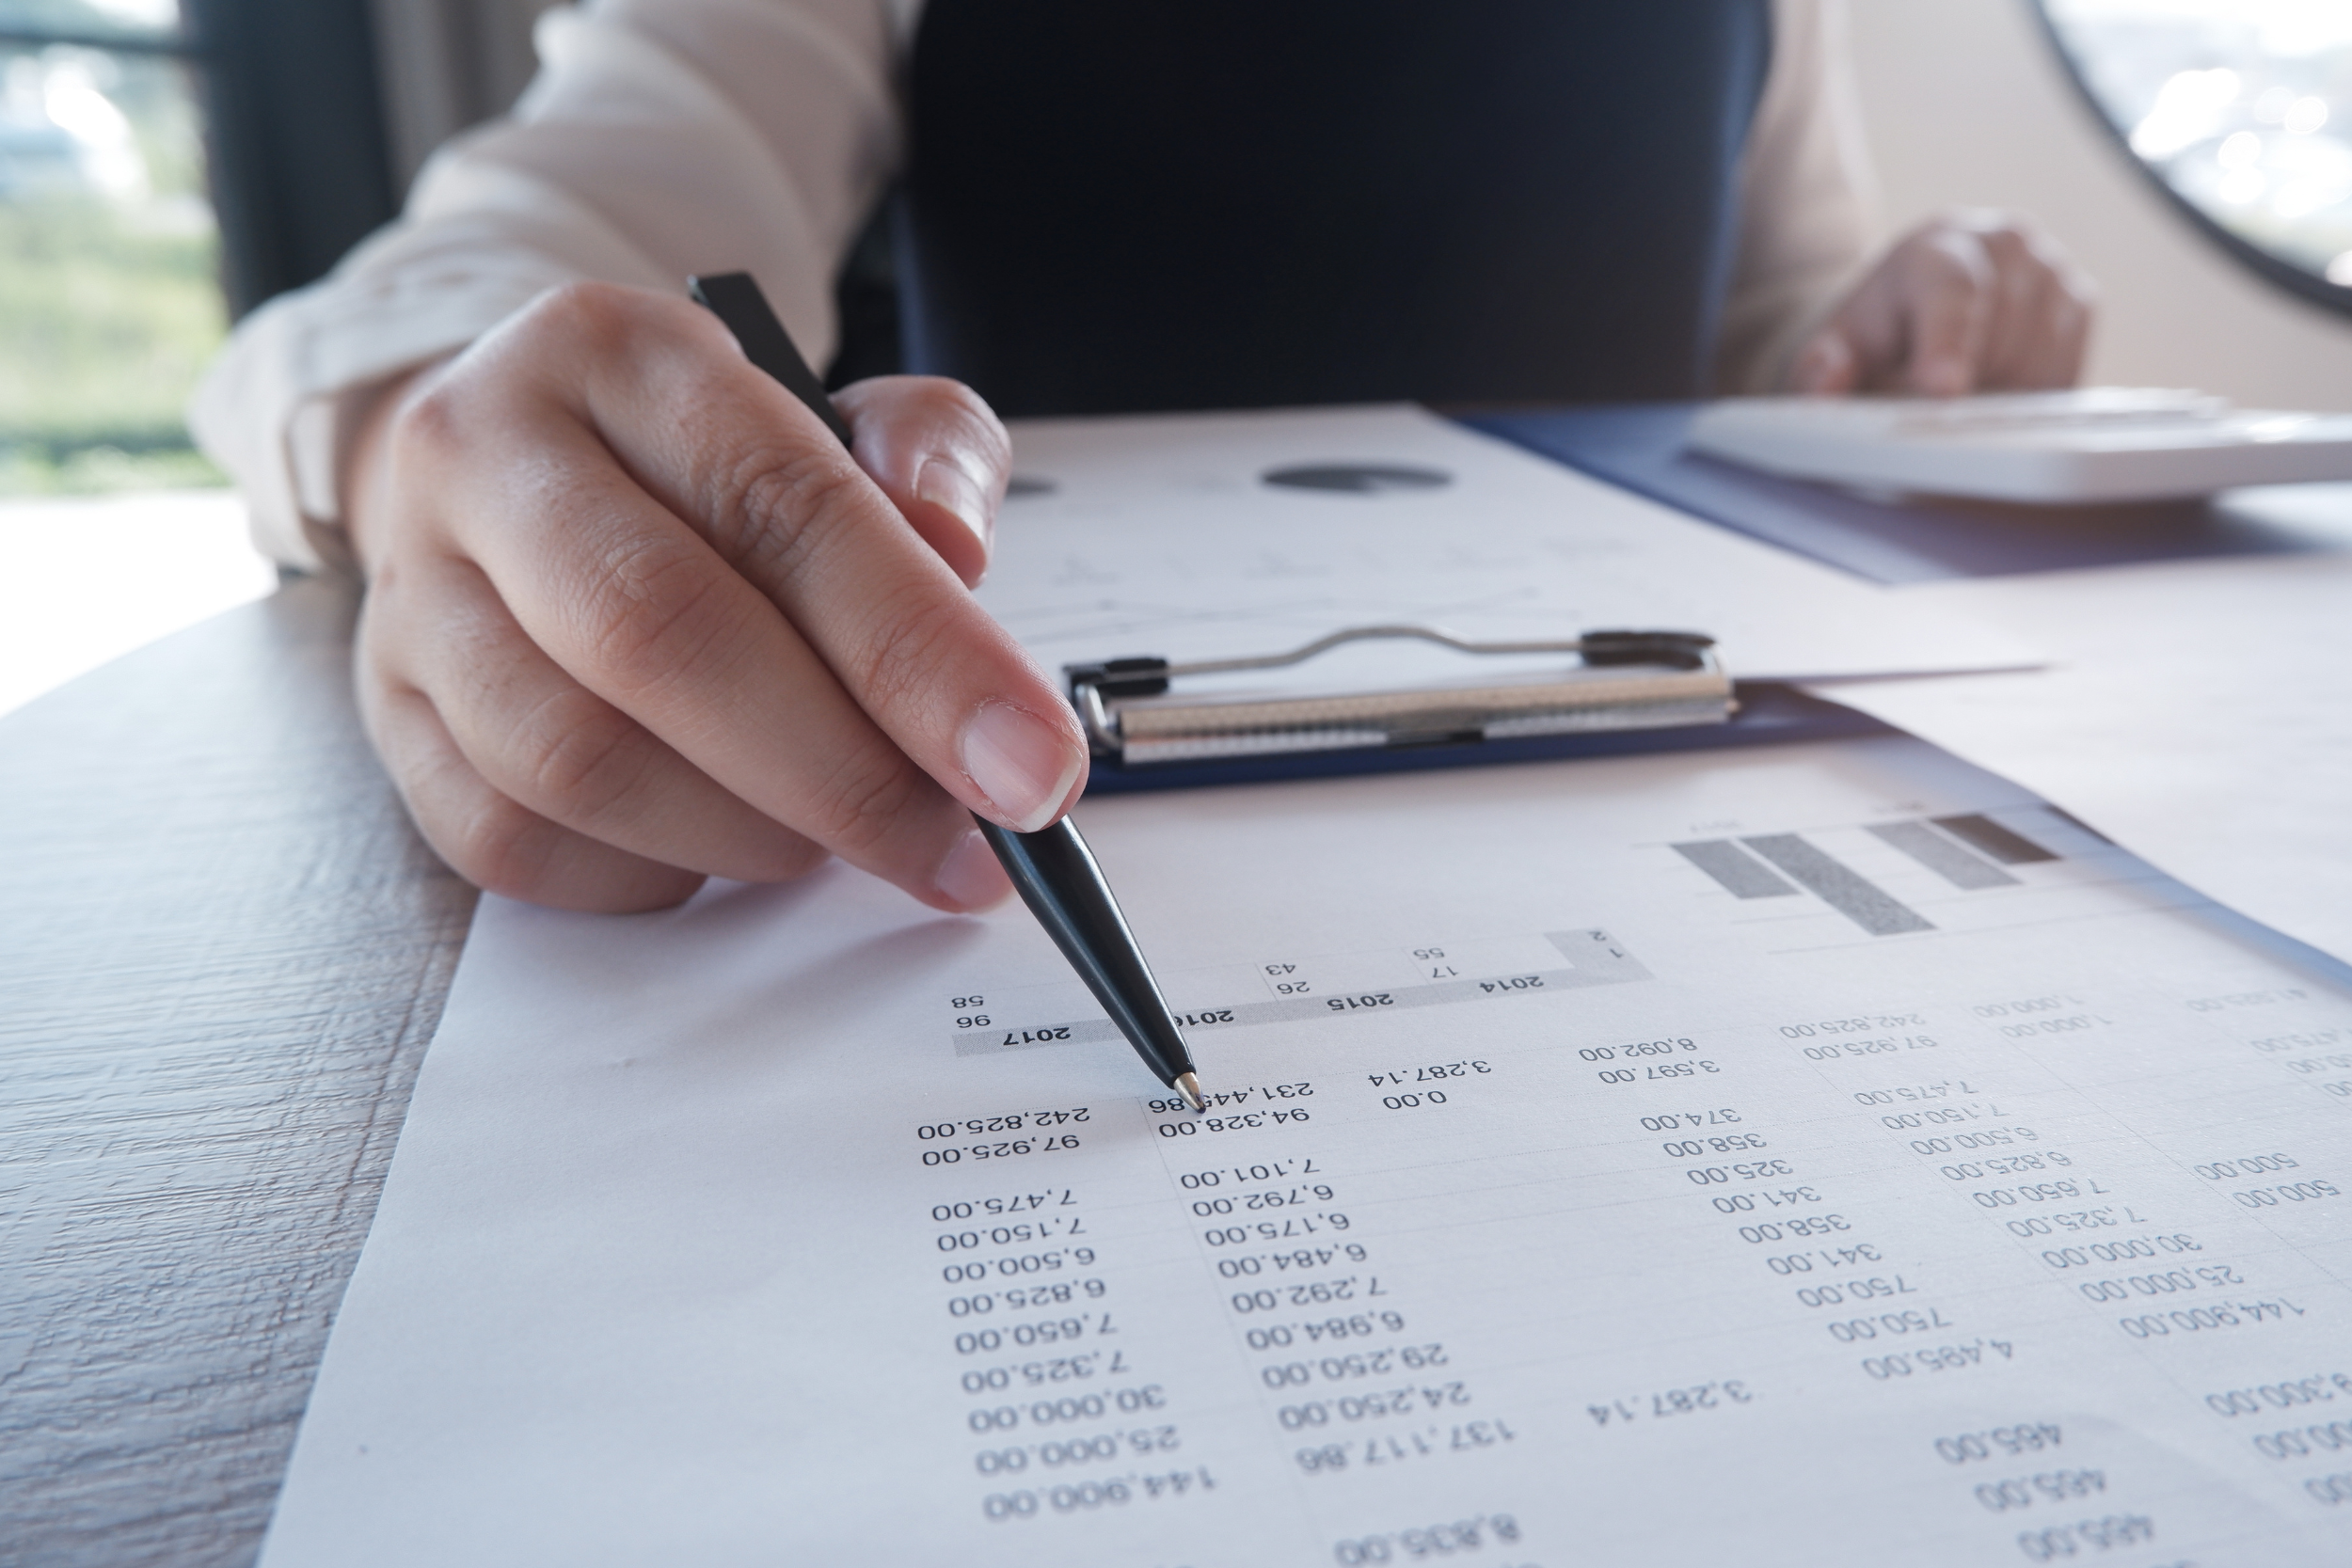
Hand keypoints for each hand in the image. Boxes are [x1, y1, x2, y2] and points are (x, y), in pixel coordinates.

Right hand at [343, 281, 1087, 912]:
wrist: (518, 460)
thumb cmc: (707, 465)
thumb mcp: (841, 413)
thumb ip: (924, 462)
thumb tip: (958, 557)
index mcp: (622, 354)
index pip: (787, 508)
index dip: (922, 655)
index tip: (1031, 768)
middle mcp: (486, 454)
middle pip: (660, 638)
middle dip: (842, 774)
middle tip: (957, 848)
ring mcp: (415, 592)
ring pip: (575, 759)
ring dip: (747, 834)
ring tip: (840, 838)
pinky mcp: (387, 714)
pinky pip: (509, 841)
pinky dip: (644, 872)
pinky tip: (718, 842)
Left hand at [1782, 212, 2095, 396]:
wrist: (1921, 311)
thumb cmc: (1879, 334)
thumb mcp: (1836, 350)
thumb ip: (1821, 368)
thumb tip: (1826, 381)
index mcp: (1939, 244)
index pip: (1951, 292)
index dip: (1948, 344)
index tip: (1940, 390)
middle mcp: (2005, 244)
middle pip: (1999, 339)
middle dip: (1964, 389)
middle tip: (1929, 410)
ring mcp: (2052, 269)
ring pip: (2036, 363)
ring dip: (1996, 400)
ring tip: (1958, 396)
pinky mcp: (2080, 303)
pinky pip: (2064, 375)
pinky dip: (2029, 402)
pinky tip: (1994, 396)